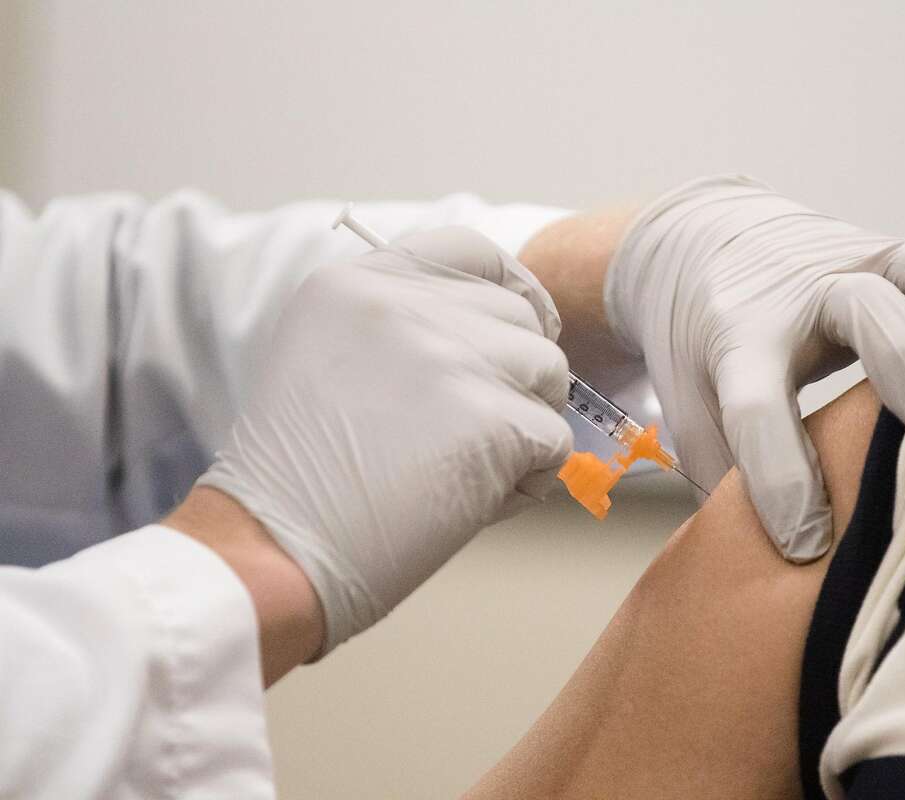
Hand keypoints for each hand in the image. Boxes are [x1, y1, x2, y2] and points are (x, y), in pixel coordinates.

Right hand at [199, 228, 572, 654]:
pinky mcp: (490, 418)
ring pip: (550, 372)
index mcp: (357, 282)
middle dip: (514, 376)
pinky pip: (555, 439)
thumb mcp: (328, 359)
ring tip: (465, 470)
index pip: (471, 252)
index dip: (509, 293)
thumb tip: (507, 329)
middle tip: (467, 435)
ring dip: (526, 425)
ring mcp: (450, 356)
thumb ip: (404, 326)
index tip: (511, 338)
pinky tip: (471, 503)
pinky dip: (530, 479)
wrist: (271, 554)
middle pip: (521, 317)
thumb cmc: (302, 480)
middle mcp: (404, 303)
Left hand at [606, 175, 904, 561]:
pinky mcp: (904, 251)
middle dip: (900, 361)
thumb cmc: (705, 357)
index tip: (805, 540)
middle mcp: (806, 296)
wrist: (704, 251)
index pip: (755, 403)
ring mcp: (862, 262)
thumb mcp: (693, 420)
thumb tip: (768, 575)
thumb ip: (725, 481)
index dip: (778, 472)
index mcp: (739, 344)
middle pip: (858, 310)